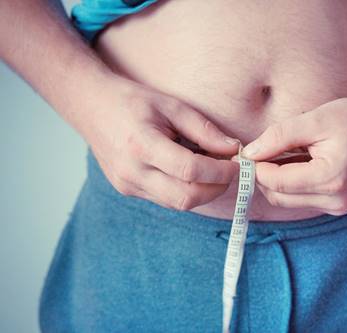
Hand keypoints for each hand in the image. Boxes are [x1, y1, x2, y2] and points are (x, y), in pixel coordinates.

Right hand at [77, 74, 239, 209]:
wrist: (90, 106)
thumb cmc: (132, 100)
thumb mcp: (172, 105)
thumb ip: (204, 129)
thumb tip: (233, 149)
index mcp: (141, 145)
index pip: (190, 171)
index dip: (221, 172)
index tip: (238, 163)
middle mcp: (132, 172)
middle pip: (186, 197)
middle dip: (216, 188)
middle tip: (231, 171)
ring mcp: (127, 185)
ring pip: (177, 204)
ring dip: (203, 192)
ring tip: (213, 170)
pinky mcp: (128, 190)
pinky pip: (166, 200)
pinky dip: (186, 191)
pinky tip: (192, 173)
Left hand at [241, 94, 346, 214]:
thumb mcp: (316, 119)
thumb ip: (280, 137)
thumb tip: (250, 153)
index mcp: (331, 179)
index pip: (276, 182)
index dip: (256, 167)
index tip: (248, 150)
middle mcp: (335, 200)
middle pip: (279, 196)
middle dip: (264, 175)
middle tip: (261, 150)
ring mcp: (339, 206)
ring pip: (288, 200)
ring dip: (277, 179)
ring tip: (284, 152)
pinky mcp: (339, 205)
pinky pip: (303, 199)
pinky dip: (293, 183)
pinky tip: (299, 161)